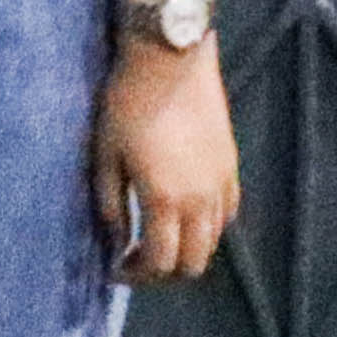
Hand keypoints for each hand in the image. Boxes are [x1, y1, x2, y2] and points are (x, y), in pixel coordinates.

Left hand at [96, 42, 238, 284]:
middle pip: (193, 262)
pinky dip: (206, 228)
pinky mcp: (231, 167)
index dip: (136, 275)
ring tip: (156, 242)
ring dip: (186, 252)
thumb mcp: (105, 154)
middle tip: (134, 264)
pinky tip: (182, 217)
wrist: (170, 61)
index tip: (115, 270)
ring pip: (213, 241)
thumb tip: (116, 240)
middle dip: (163, 273)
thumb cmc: (126, 103)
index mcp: (164, 199)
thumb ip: (111, 203)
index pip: (159, 261)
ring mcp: (221, 184)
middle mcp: (200, 200)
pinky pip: (226, 214)